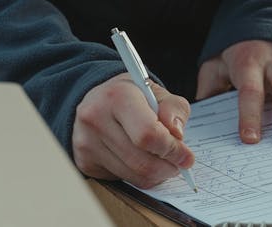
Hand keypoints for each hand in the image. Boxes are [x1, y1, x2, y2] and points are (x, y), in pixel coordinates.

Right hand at [72, 73, 194, 188]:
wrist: (97, 100)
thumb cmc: (131, 96)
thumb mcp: (156, 92)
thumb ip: (174, 109)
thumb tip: (177, 136)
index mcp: (117, 96)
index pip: (148, 134)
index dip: (172, 149)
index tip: (186, 156)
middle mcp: (96, 119)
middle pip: (141, 161)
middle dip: (168, 167)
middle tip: (179, 164)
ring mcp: (87, 143)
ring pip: (133, 175)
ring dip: (156, 175)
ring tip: (164, 163)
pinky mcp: (85, 162)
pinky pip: (121, 180)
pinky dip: (139, 176)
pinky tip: (142, 161)